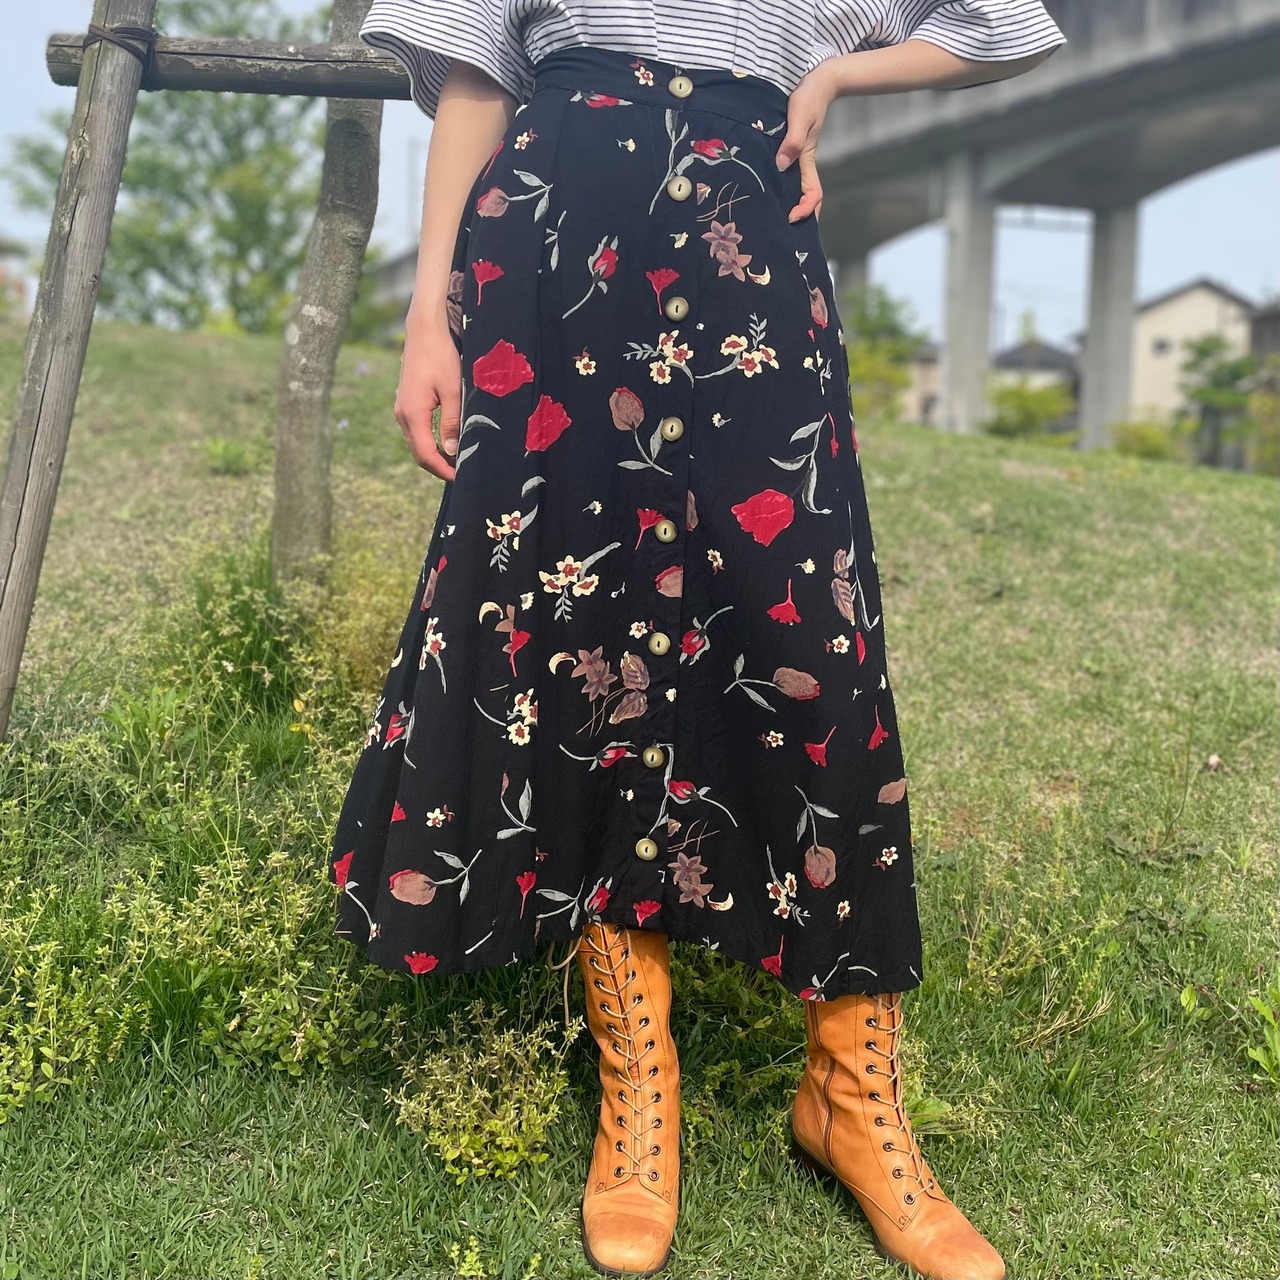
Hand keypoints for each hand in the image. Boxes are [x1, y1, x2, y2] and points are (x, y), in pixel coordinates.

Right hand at [395, 312, 461, 481]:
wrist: (424, 331)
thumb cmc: (441, 357)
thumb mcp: (454, 390)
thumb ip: (452, 422)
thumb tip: (452, 451)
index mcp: (413, 413)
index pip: (426, 454)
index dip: (442, 470)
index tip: (460, 478)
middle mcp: (402, 415)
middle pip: (418, 453)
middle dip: (438, 467)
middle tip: (461, 474)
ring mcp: (401, 409)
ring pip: (416, 443)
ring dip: (434, 456)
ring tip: (456, 461)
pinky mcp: (405, 403)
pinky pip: (415, 432)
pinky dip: (429, 443)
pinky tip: (446, 443)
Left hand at [775, 61, 837, 222]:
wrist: (820, 81)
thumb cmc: (809, 97)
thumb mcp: (799, 117)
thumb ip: (791, 141)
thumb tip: (781, 165)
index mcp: (807, 159)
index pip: (813, 194)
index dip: (804, 209)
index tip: (791, 217)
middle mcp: (804, 163)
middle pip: (809, 198)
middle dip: (802, 217)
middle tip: (784, 230)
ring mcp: (800, 157)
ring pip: (800, 189)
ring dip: (794, 204)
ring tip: (777, 218)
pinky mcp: (794, 149)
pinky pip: (791, 175)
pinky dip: (786, 188)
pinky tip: (773, 191)